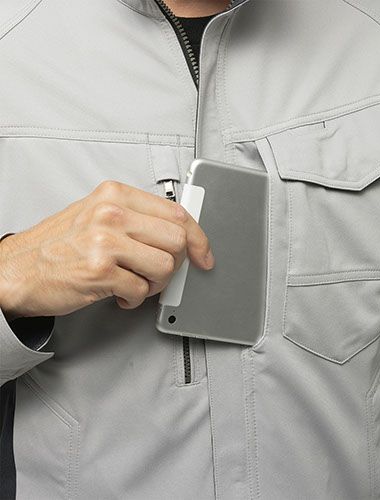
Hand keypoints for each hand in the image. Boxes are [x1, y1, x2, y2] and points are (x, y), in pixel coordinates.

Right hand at [0, 180, 214, 319]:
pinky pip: (141, 290)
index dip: (199, 238)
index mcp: (116, 194)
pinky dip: (135, 299)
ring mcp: (106, 241)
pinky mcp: (100, 270)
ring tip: (136, 283)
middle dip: (174, 264)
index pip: (177, 213)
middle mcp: (112, 213)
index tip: (203, 254)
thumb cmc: (59, 245)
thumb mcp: (98, 215)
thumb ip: (139, 219)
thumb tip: (179, 234)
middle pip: (177, 240)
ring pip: (165, 266)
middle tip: (157, 272)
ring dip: (155, 283)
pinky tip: (120, 294)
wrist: (16, 270)